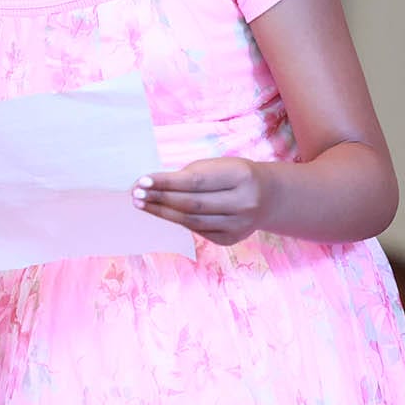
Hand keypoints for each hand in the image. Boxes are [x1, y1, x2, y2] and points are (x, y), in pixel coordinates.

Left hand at [133, 158, 267, 245]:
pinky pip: (198, 230)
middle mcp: (244, 202)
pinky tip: (164, 213)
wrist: (269, 197)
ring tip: (142, 204)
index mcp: (241, 175)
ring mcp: (239, 224)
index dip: (166, 182)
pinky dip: (179, 221)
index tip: (142, 181)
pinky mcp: (231, 239)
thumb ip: (192, 174)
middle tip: (136, 195)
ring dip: (163, 213)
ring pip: (192, 221)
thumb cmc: (235, 175)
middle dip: (160, 199)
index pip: (195, 181)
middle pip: (192, 204)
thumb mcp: (221, 166)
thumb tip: (153, 185)